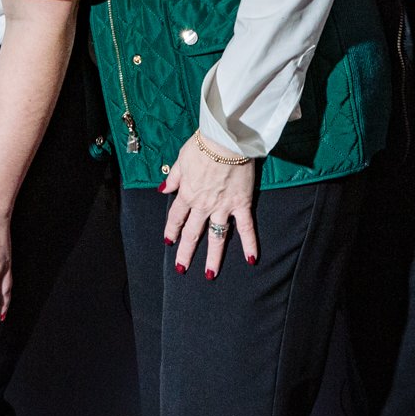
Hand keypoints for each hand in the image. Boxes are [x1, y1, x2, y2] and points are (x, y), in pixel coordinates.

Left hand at [163, 132, 257, 278]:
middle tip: (181, 269)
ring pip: (217, 236)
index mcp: (187, 193)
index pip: (176, 217)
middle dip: (186, 252)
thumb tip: (162, 189)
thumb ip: (173, 177)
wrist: (226, 140)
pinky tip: (252, 260)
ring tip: (210, 275)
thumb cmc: (203, 145)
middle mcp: (203, 205)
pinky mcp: (242, 204)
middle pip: (193, 233)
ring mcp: (223, 207)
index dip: (171, 230)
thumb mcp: (181, 158)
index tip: (168, 242)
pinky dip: (250, 244)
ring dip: (214, 257)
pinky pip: (246, 227)